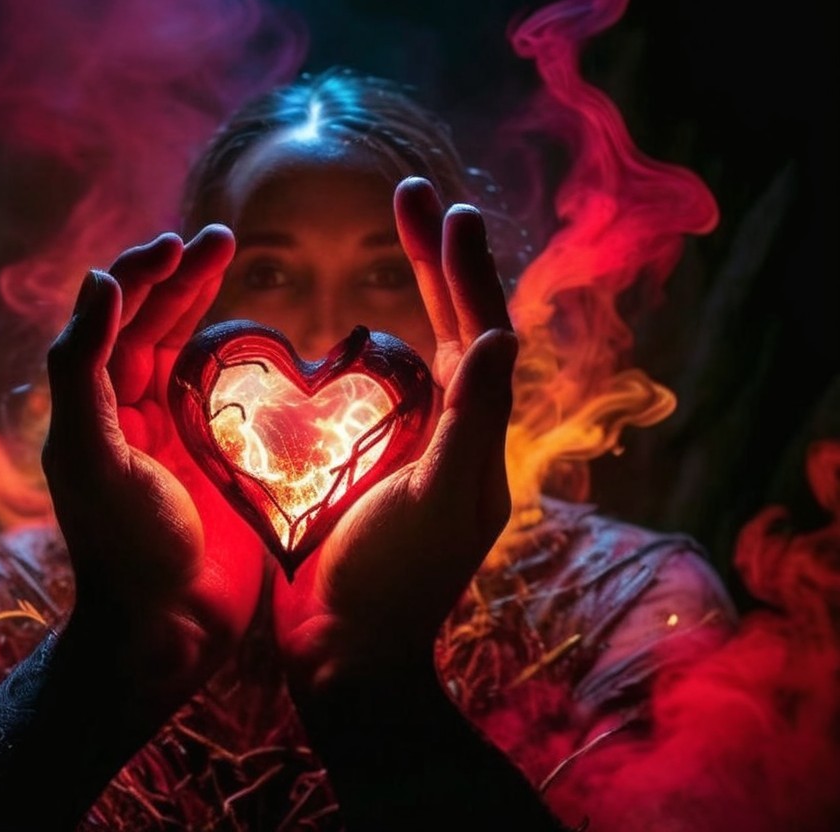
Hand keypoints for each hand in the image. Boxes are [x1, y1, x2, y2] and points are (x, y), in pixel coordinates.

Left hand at [42, 224, 263, 706]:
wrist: (169, 629)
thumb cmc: (123, 546)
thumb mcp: (88, 454)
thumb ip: (82, 370)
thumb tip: (97, 282)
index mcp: (99, 409)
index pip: (118, 322)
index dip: (144, 276)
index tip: (181, 243)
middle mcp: (136, 416)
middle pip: (156, 328)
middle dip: (183, 279)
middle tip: (220, 239)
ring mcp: (182, 438)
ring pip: (193, 355)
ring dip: (209, 307)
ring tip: (233, 264)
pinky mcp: (224, 464)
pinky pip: (233, 398)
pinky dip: (245, 362)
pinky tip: (268, 339)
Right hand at [271, 177, 516, 694]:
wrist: (344, 649)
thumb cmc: (390, 580)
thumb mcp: (438, 500)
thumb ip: (470, 421)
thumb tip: (502, 334)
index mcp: (472, 435)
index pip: (477, 332)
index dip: (462, 268)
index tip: (441, 207)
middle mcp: (447, 431)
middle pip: (453, 327)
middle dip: (437, 260)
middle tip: (413, 196)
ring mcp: (407, 445)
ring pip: (417, 349)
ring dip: (410, 290)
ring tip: (398, 235)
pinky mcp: (364, 462)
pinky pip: (374, 388)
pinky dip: (369, 343)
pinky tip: (348, 326)